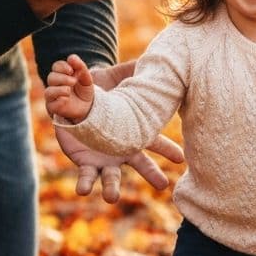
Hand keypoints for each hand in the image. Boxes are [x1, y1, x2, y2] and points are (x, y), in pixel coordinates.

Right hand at [45, 54, 94, 122]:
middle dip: (63, 78)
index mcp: (61, 74)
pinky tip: (67, 99)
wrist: (88, 106)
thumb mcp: (86, 77)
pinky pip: (50, 104)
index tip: (72, 71)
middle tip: (74, 81)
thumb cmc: (84, 90)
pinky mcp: (53, 107)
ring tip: (69, 90)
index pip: (56, 66)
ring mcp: (52, 96)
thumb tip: (71, 57)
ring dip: (59, 89)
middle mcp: (54, 84)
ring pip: (48, 91)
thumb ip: (80, 66)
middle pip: (51, 77)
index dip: (63, 67)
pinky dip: (59, 100)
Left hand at [47, 56, 184, 202]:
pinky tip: (84, 191)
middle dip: (151, 173)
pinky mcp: (84, 160)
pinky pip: (85, 175)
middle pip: (139, 163)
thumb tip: (160, 57)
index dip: (168, 149)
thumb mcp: (122, 74)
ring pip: (111, 176)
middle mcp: (121, 149)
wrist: (74, 95)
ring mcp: (103, 157)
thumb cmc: (103, 87)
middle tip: (163, 184)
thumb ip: (138, 68)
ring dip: (112, 187)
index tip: (182, 158)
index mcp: (133, 132)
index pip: (155, 141)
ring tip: (113, 197)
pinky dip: (85, 183)